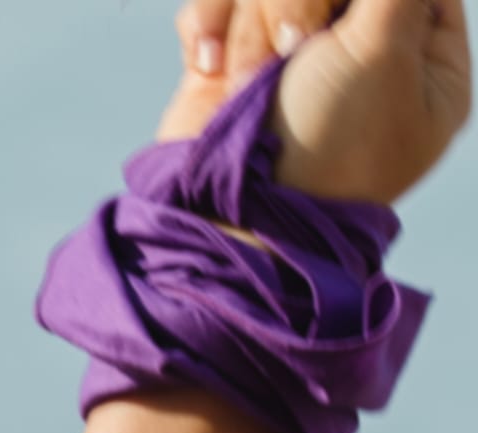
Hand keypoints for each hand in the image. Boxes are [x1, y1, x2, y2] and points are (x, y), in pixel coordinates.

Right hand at [160, 0, 471, 202]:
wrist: (233, 211)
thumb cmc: (321, 148)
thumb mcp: (383, 49)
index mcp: (424, 59)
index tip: (347, 12)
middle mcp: (362, 52)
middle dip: (299, 3)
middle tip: (296, 48)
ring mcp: (292, 58)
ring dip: (251, 27)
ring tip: (245, 82)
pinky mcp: (232, 63)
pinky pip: (217, 3)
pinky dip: (209, 27)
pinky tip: (210, 69)